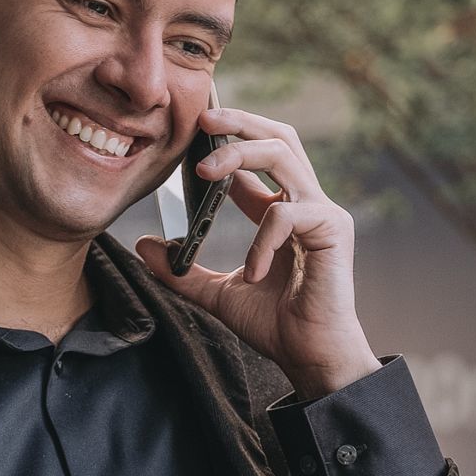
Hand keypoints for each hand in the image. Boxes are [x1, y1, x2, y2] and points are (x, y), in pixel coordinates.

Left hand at [136, 105, 379, 399]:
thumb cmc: (276, 325)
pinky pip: (286, 214)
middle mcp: (304, 202)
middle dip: (240, 121)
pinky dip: (261, 239)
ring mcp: (322, 212)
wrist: (310, 356)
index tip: (191, 132)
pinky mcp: (332, 229)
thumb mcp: (217, 293)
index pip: (256, 157)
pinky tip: (254, 272)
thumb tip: (143, 245)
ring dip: (241, 153)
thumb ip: (183, 271)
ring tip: (205, 172)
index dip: (225, 139)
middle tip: (203, 119)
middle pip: (278, 136)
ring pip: (283, 154)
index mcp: (280, 211)